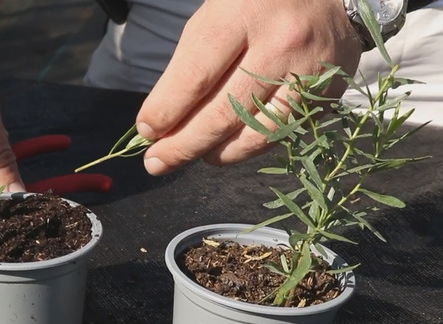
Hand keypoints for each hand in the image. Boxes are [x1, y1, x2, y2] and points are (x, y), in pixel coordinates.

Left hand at [136, 0, 362, 174]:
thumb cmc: (256, 7)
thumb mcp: (214, 16)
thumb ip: (188, 66)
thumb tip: (160, 121)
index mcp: (243, 13)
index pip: (196, 76)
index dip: (167, 110)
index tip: (146, 131)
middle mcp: (280, 43)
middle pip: (223, 112)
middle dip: (183, 145)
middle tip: (157, 161)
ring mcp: (308, 71)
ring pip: (254, 133)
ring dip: (215, 153)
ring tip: (193, 156)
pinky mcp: (325, 95)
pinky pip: (278, 135)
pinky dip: (246, 148)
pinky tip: (225, 147)